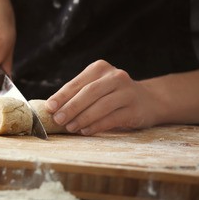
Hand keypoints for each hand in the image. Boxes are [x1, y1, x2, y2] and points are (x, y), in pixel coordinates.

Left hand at [45, 60, 159, 134]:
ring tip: (69, 127)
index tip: (49, 107)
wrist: (149, 100)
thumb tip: (52, 109)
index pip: (77, 83)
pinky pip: (112, 118)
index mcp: (100, 68)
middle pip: (89, 92)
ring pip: (101, 106)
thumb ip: (77, 94)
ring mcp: (128, 92)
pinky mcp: (135, 109)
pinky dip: (96, 125)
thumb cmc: (112, 94)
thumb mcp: (97, 87)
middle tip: (58, 119)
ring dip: (82, 118)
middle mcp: (115, 76)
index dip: (61, 96)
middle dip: (71, 107)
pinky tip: (85, 131)